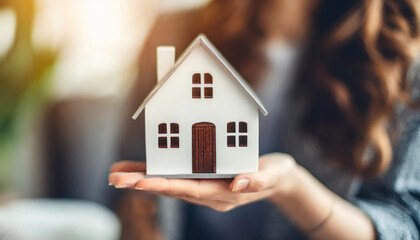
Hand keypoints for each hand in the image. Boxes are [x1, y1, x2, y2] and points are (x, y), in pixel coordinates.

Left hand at [109, 153, 295, 211]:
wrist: (277, 180)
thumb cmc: (276, 174)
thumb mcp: (274, 174)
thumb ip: (258, 180)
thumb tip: (236, 184)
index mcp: (224, 194)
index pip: (191, 190)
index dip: (166, 185)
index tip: (141, 182)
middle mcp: (209, 194)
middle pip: (173, 190)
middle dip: (143, 184)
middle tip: (115, 179)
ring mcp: (205, 188)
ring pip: (170, 185)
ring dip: (143, 180)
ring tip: (116, 174)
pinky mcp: (202, 179)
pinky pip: (177, 177)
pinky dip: (156, 173)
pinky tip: (137, 169)